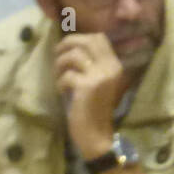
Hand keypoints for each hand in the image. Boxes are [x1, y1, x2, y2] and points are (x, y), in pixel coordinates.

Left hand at [54, 33, 127, 159]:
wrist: (97, 135)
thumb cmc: (94, 108)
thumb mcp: (98, 81)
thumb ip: (93, 63)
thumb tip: (72, 43)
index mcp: (115, 65)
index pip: (99, 38)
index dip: (80, 38)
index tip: (69, 49)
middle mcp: (111, 68)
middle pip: (85, 41)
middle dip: (66, 45)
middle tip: (58, 57)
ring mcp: (100, 77)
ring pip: (73, 55)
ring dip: (60, 65)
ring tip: (60, 78)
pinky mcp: (87, 87)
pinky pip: (67, 75)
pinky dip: (60, 83)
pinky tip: (63, 93)